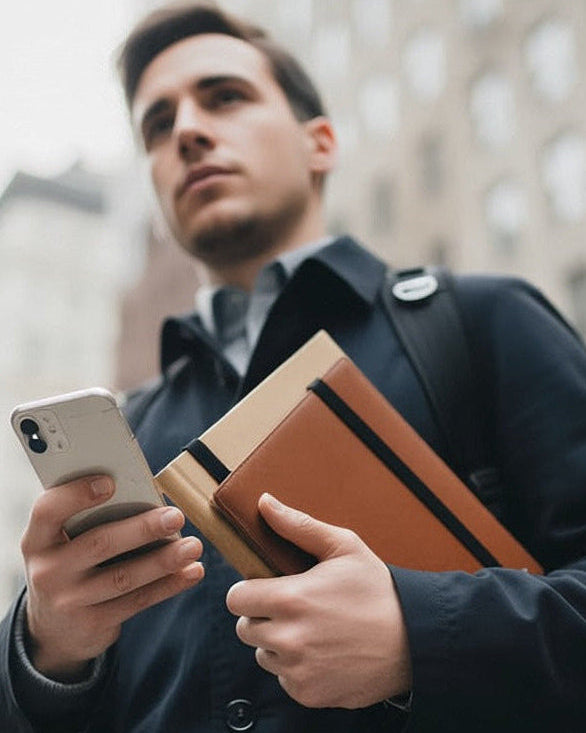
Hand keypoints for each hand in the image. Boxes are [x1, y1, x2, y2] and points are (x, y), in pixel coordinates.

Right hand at [21, 475, 203, 681]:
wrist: (52, 629)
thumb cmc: (70, 564)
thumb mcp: (64, 542)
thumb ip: (90, 519)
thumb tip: (147, 498)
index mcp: (38, 539)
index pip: (48, 511)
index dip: (76, 494)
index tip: (110, 482)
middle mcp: (48, 571)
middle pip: (99, 543)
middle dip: (142, 529)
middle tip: (176, 516)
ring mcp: (68, 601)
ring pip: (123, 577)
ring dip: (163, 561)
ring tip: (193, 545)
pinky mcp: (93, 623)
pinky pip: (137, 601)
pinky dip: (169, 584)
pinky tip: (191, 571)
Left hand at [226, 494, 411, 708]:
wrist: (415, 638)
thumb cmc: (378, 588)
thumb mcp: (344, 546)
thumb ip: (298, 525)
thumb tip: (264, 502)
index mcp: (291, 598)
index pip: (236, 598)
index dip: (250, 590)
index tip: (269, 588)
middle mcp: (289, 638)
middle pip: (245, 628)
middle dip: (263, 616)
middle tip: (294, 608)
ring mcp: (298, 670)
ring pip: (263, 654)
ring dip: (278, 643)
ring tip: (312, 630)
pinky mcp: (309, 694)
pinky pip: (284, 679)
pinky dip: (296, 668)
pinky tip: (323, 652)